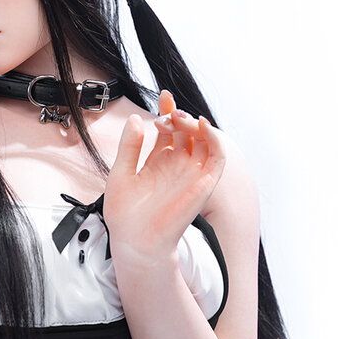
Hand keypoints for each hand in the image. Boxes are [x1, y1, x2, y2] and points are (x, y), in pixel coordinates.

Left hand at [102, 89, 226, 263]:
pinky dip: (214, 138)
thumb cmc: (126, 216)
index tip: (162, 96)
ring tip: (179, 118)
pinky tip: (201, 126)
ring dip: (195, 124)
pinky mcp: (204, 183)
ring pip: (203, 140)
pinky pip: (216, 157)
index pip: (169, 130)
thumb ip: (129, 147)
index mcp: (158, 162)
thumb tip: (136, 118)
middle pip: (186, 131)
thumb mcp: (121, 174)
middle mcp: (176, 166)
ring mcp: (191, 173)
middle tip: (167, 111)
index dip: (167, 111)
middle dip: (179, 115)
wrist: (136, 242)